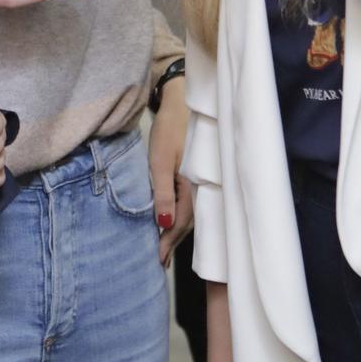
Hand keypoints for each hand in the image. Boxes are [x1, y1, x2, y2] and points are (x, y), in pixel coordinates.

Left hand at [148, 78, 191, 266]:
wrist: (180, 101)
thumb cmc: (169, 129)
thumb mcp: (160, 160)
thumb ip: (162, 192)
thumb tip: (163, 223)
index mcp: (195, 186)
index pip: (182, 222)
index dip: (169, 241)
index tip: (158, 259)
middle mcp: (202, 187)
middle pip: (189, 222)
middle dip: (173, 241)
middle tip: (160, 260)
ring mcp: (200, 181)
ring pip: (191, 213)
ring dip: (177, 230)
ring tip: (164, 247)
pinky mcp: (195, 174)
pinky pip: (190, 202)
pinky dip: (180, 215)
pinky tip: (172, 219)